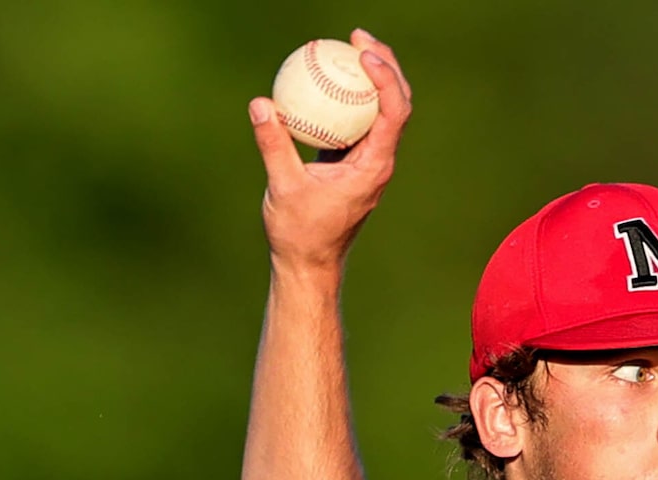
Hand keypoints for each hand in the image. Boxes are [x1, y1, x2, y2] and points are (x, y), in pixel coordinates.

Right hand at [248, 28, 410, 273]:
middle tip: (357, 37)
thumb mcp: (283, 187)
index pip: (393, 113)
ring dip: (369, 77)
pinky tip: (324, 78)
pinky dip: (345, 97)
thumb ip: (274, 145)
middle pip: (396, 104)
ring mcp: (367, 162)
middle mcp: (378, 162)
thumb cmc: (300, 233)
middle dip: (385, 65)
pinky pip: (354, 121)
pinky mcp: (351, 162)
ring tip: (347, 46)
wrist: (308, 263)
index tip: (361, 52)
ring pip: (380, 110)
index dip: (386, 77)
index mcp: (373, 167)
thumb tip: (261, 104)